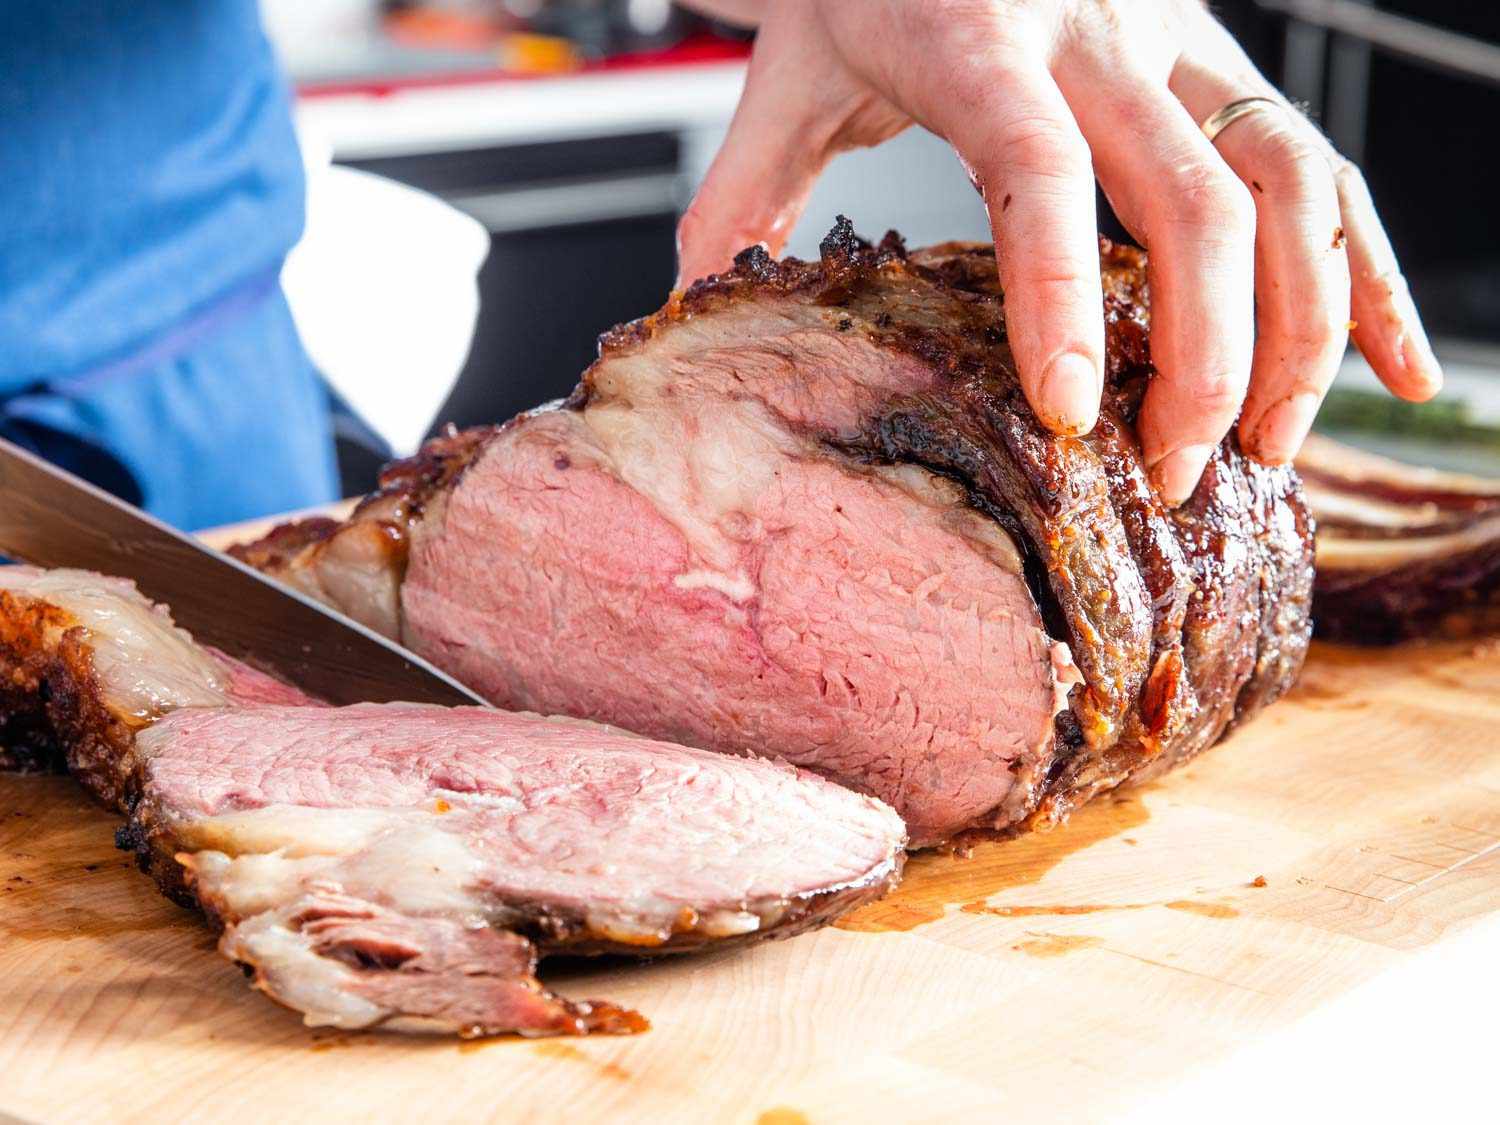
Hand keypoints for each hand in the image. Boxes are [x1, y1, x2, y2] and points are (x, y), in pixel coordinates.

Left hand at [674, 0, 1441, 503]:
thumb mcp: (788, 72)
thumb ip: (740, 189)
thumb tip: (693, 310)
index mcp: (982, 40)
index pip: (1039, 174)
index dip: (1062, 298)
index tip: (1079, 417)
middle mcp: (1107, 35)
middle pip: (1199, 198)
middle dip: (1208, 353)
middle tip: (1183, 474)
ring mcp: (1186, 44)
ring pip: (1294, 184)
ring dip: (1307, 324)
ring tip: (1279, 446)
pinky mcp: (1229, 61)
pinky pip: (1327, 171)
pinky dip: (1375, 274)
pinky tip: (1394, 368)